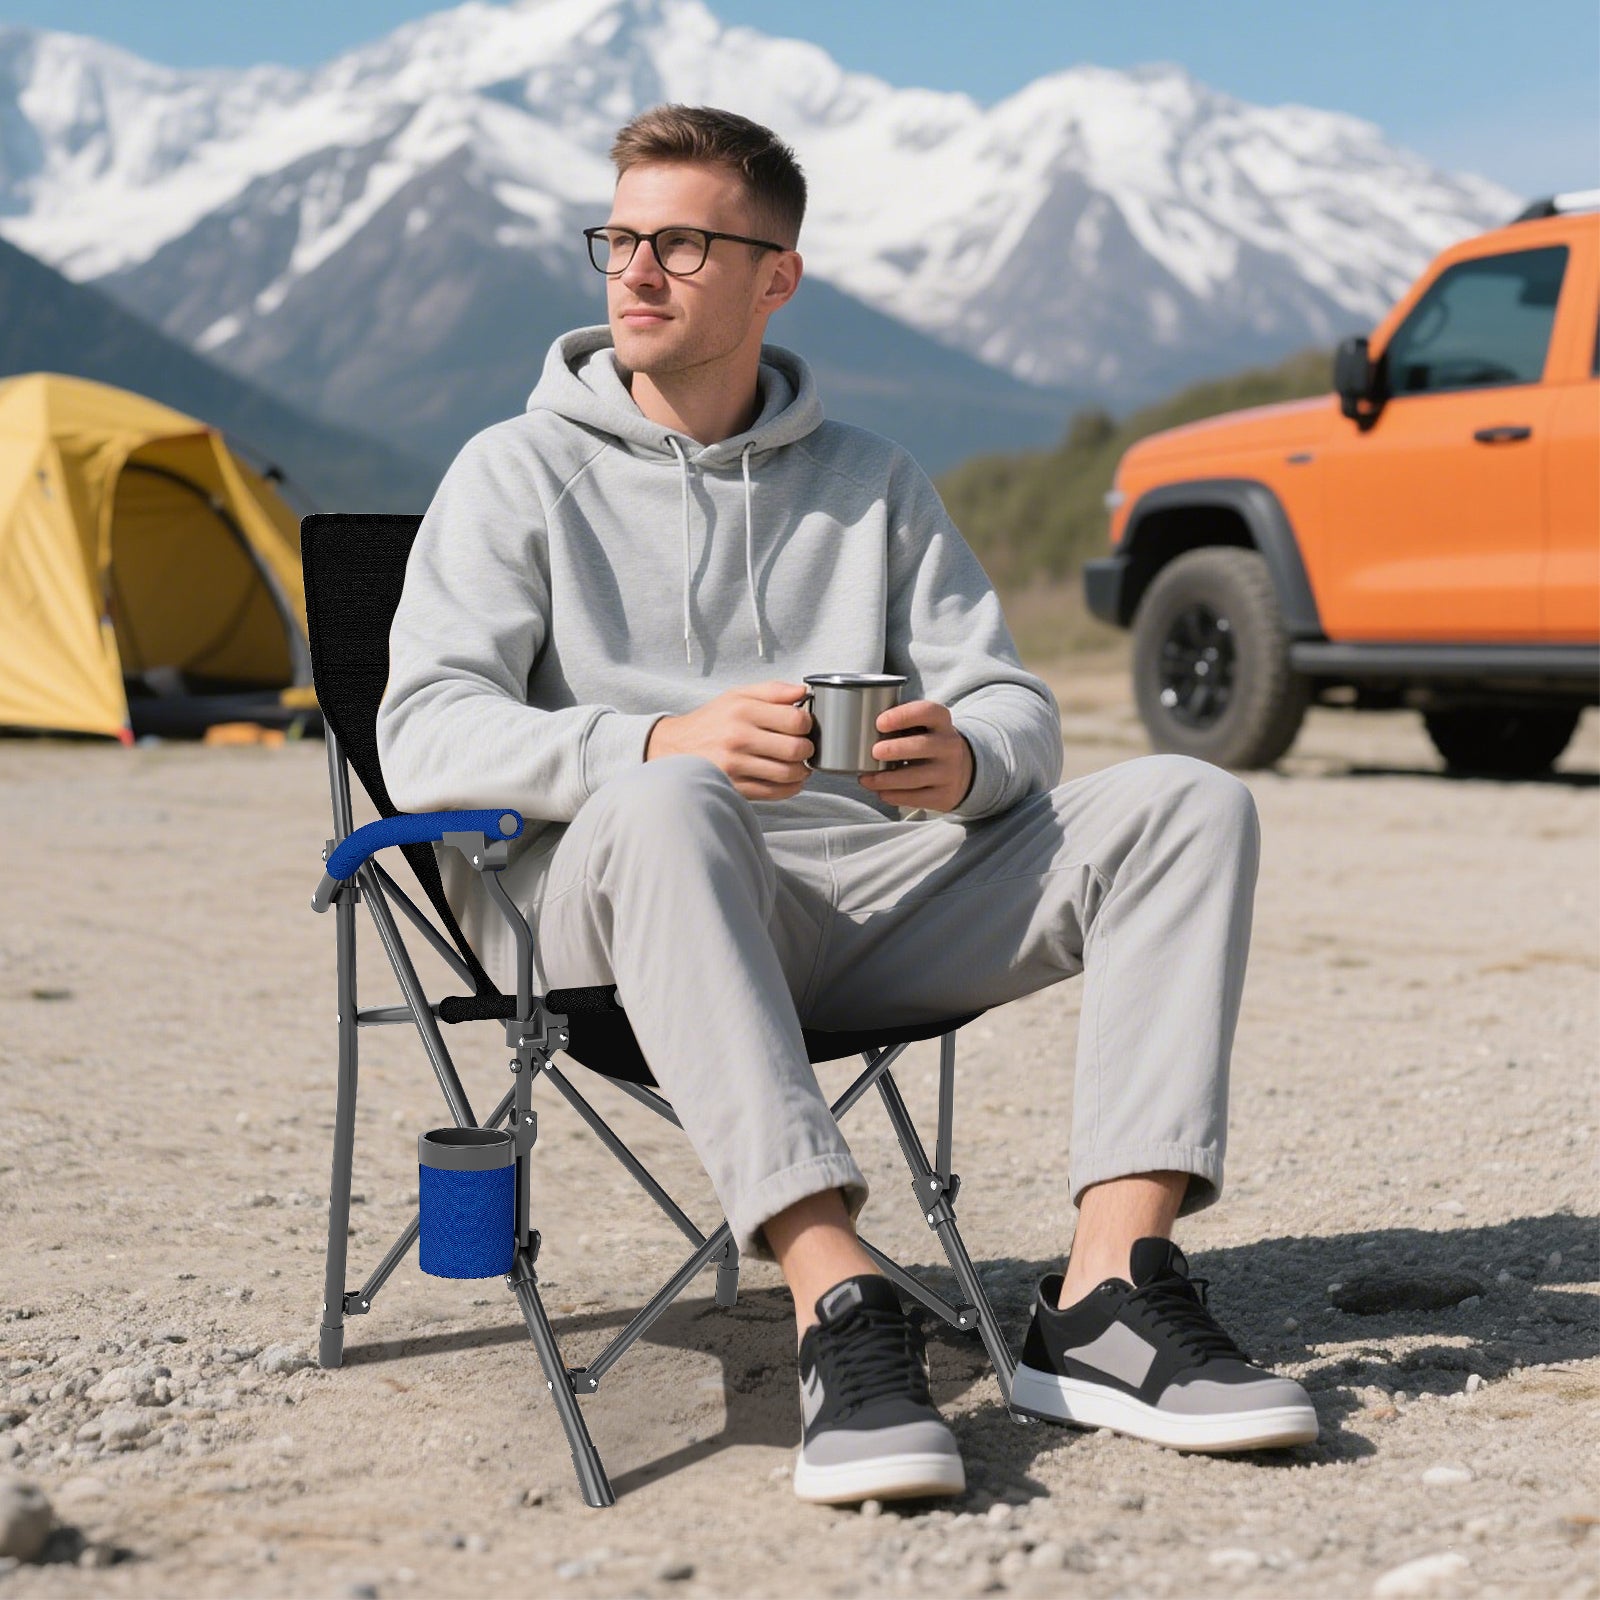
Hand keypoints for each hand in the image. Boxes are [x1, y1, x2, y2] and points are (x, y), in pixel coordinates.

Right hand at [646, 681, 813, 799]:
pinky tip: (789, 778)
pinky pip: (774, 792)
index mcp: (742, 711)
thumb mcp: (738, 696)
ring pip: (788, 774)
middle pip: (796, 749)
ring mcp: (735, 766)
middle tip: (803, 746)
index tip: (803, 725)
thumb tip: (803, 691)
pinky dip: (790, 787)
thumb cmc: (712, 721)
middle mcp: (738, 738)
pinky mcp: (734, 787)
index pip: (795, 720)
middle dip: (807, 749)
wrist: (675, 747)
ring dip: (802, 770)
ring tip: (798, 763)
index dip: (807, 723)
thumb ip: (772, 691)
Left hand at [859, 699, 973, 812]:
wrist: (960, 770)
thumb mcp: (923, 726)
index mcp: (941, 721)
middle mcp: (949, 746)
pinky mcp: (945, 795)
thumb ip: (901, 724)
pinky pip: (916, 798)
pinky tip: (882, 792)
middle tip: (874, 752)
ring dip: (887, 779)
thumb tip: (862, 732)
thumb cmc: (929, 744)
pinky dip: (895, 796)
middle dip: (895, 750)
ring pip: (916, 777)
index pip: (927, 712)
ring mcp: (949, 772)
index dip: (902, 716)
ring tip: (867, 779)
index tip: (880, 723)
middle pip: (922, 746)